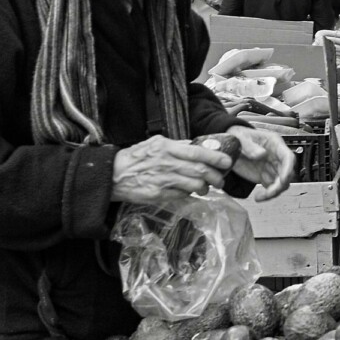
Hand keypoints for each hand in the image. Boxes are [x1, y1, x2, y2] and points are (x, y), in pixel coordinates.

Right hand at [111, 135, 234, 205]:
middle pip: (200, 171)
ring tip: (207, 188)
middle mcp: (166, 163)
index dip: (215, 157)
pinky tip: (190, 193)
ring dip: (205, 188)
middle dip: (216, 176)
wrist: (112, 175)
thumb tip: (196, 146)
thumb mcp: (154, 143)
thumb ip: (176, 145)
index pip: (197, 152)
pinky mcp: (158, 195)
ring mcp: (163, 180)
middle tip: (221, 180)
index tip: (227, 162)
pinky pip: (182, 196)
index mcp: (167, 148)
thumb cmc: (135, 157)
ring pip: (194, 186)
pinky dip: (190, 195)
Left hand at [225, 125, 296, 201]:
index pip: (288, 157)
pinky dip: (267, 195)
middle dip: (280, 185)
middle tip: (269, 193)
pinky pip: (271, 188)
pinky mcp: (265, 177)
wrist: (230, 146)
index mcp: (274, 144)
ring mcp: (272, 168)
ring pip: (281, 183)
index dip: (288, 169)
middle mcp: (276, 157)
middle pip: (287, 173)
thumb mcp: (241, 138)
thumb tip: (261, 154)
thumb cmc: (238, 137)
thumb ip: (249, 146)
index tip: (283, 179)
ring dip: (274, 192)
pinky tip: (258, 197)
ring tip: (260, 196)